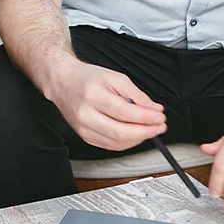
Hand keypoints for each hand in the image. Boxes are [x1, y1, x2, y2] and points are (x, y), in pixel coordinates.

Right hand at [45, 60, 166, 150]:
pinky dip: (127, 142)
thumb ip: (136, 94)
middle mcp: (86, 114)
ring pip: (117, 143)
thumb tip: (153, 109)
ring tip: (150, 130)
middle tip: (159, 126)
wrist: (62, 82)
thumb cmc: (86, 78)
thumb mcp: (115, 77)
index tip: (160, 116)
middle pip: (121, 132)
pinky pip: (110, 146)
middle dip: (146, 131)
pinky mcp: (85, 136)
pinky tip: (135, 134)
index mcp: (93, 96)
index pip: (125, 113)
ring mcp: (84, 128)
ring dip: (138, 139)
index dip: (146, 117)